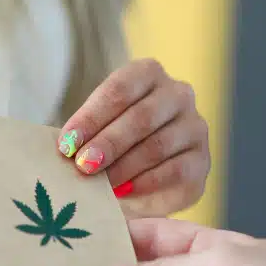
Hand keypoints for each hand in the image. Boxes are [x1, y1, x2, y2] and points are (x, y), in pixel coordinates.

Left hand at [58, 58, 210, 216]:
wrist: (148, 172)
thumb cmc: (114, 142)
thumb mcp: (97, 129)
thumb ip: (84, 134)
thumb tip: (64, 149)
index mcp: (148, 74)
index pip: (120, 90)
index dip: (91, 117)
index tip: (66, 143)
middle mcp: (178, 94)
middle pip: (141, 116)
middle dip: (108, 143)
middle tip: (82, 165)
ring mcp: (194, 126)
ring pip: (158, 145)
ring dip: (124, 166)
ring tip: (100, 183)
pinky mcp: (202, 160)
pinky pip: (176, 170)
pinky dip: (146, 182)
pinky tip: (124, 191)